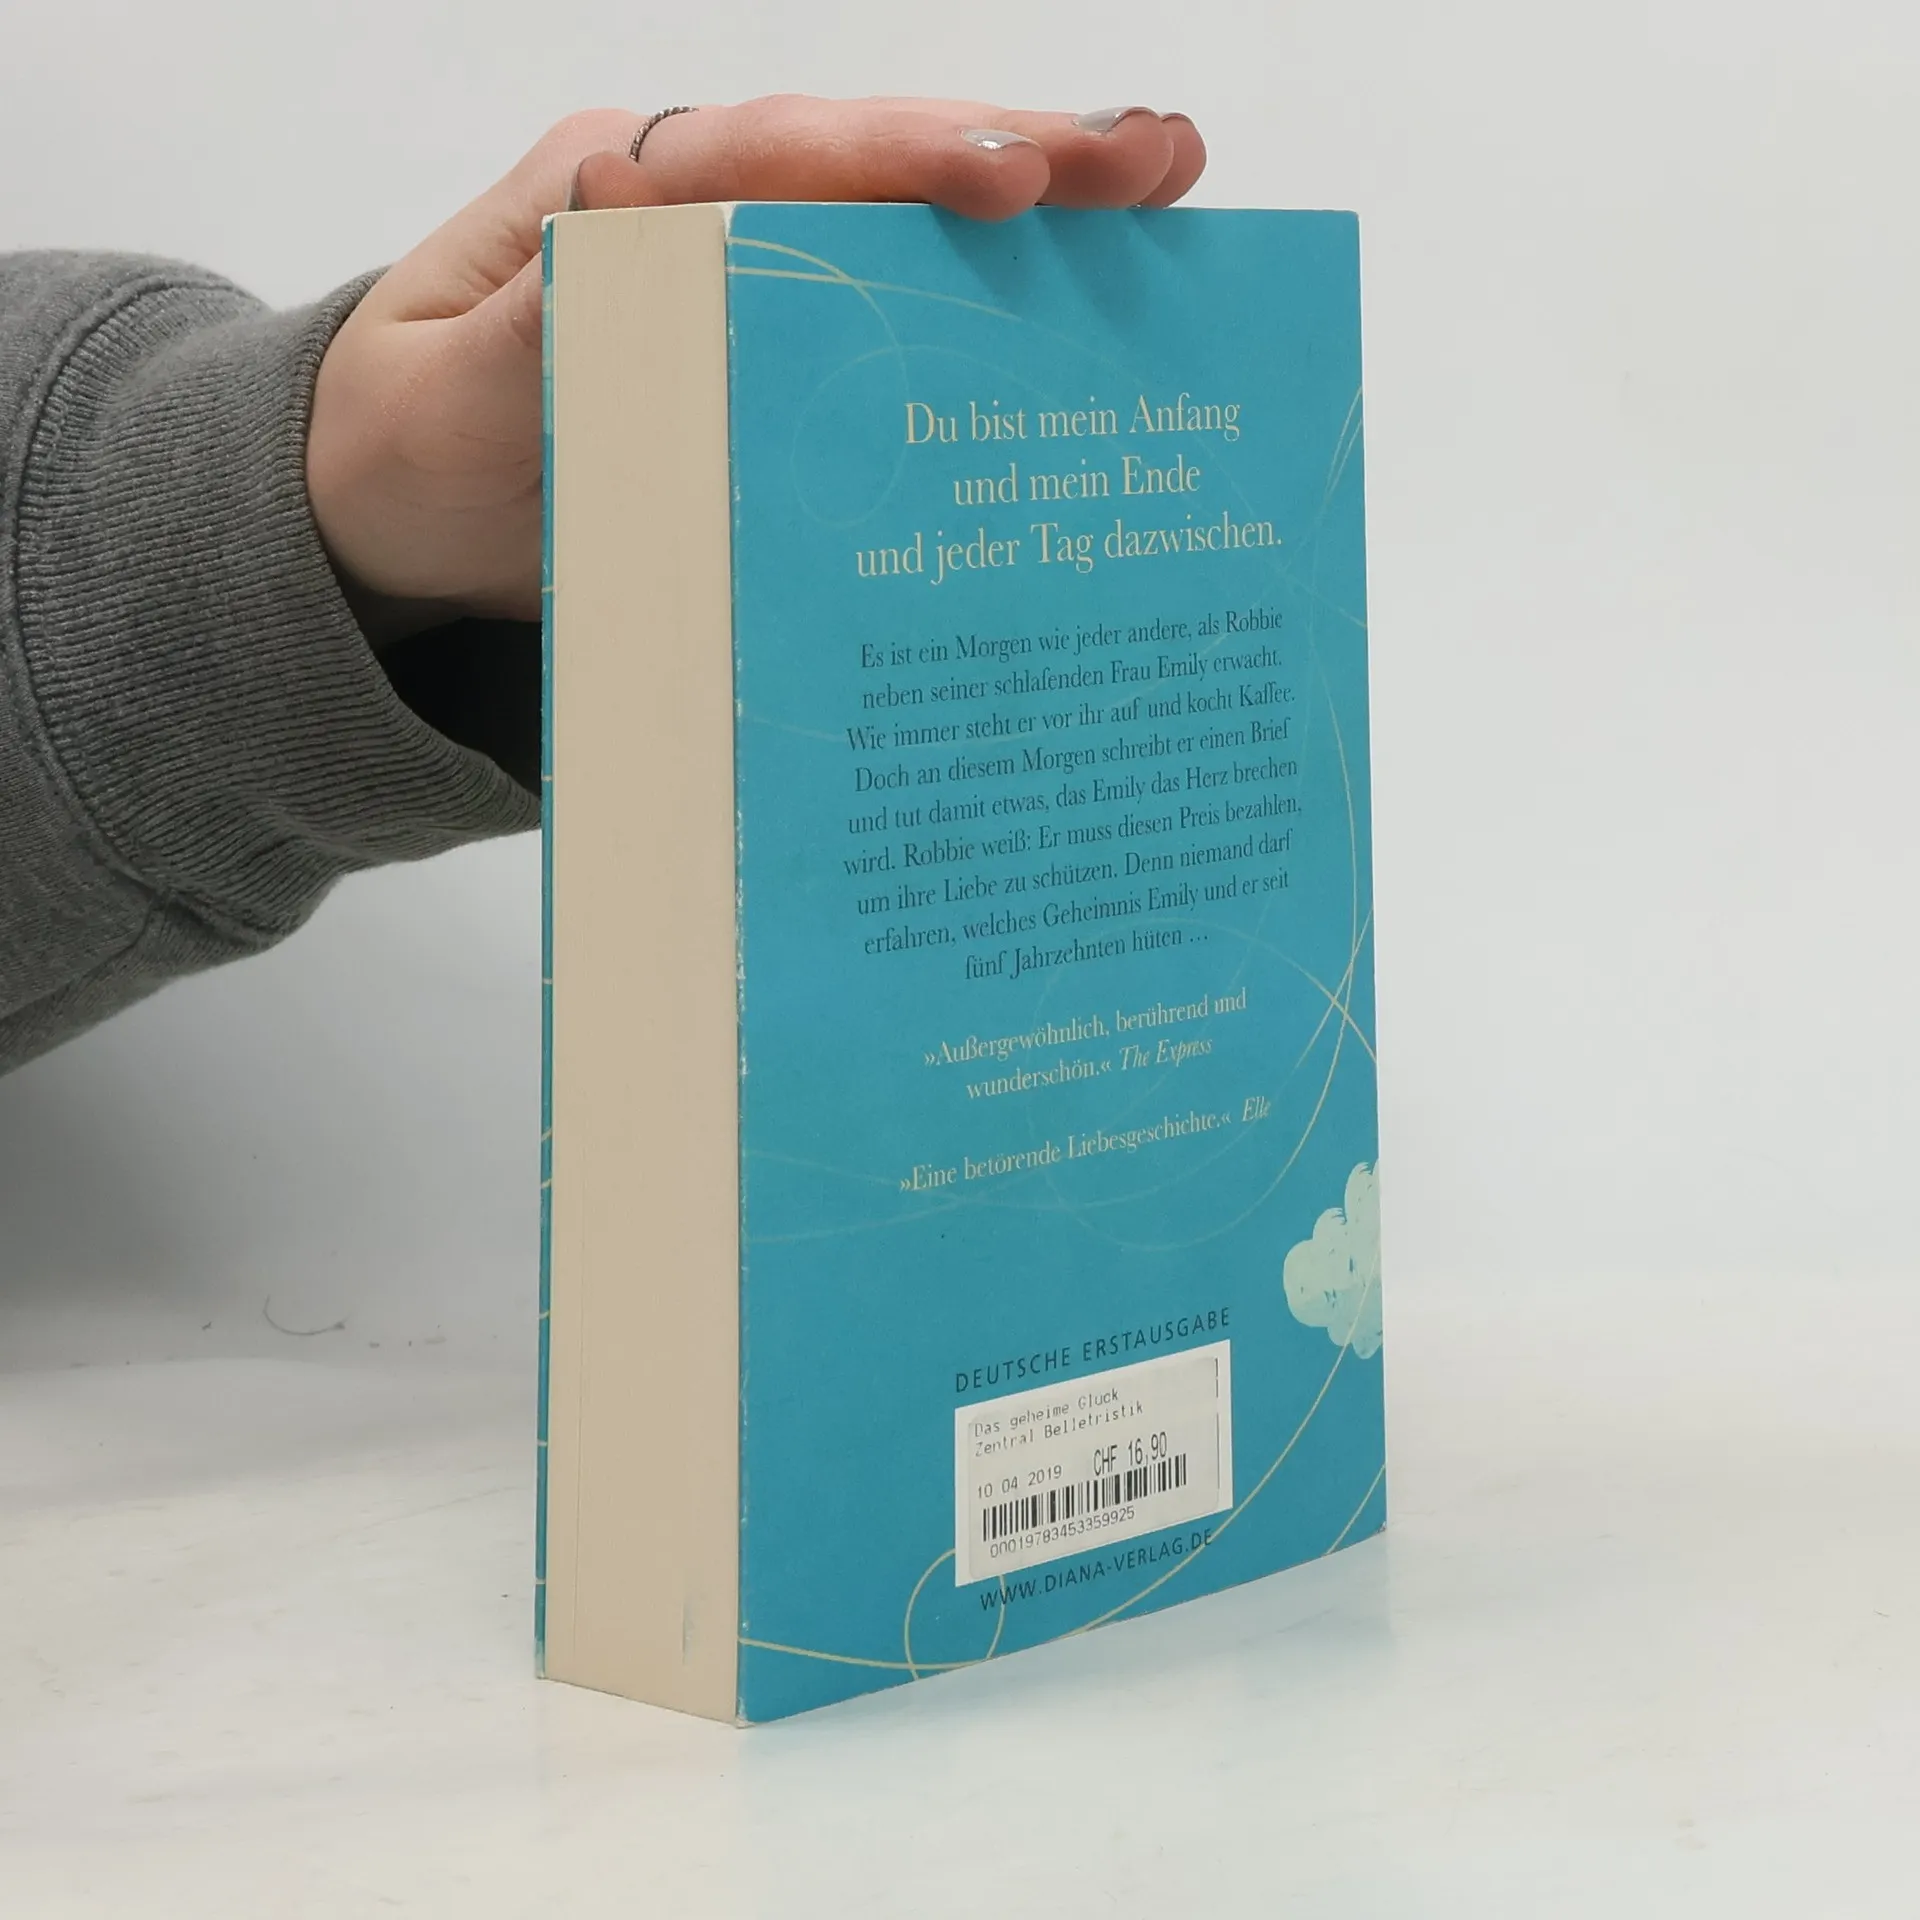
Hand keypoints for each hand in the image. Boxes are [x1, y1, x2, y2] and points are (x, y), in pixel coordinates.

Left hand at [306, 98, 1207, 629]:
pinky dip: (990, 301)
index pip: (774, 154)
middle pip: (872, 161)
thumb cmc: (406, 454)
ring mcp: (741, 266)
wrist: (388, 513)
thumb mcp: (444, 400)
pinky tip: (1081, 305)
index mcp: (614, 194)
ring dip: (1036, 209)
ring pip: (902, 219)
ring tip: (1165, 194)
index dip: (899, 161)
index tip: (1012, 179)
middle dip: (1019, 153)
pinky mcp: (769, 338)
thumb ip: (532, 320)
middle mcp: (694, 206)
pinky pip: (891, 302)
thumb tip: (625, 206)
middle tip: (1160, 158)